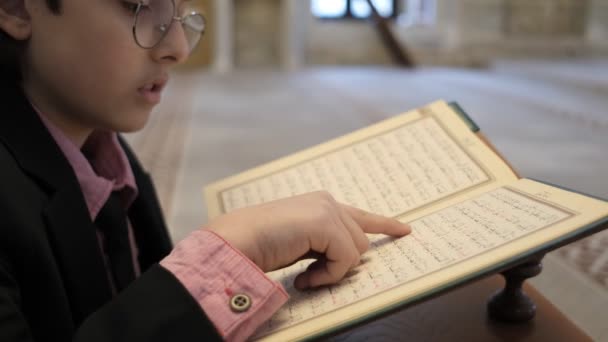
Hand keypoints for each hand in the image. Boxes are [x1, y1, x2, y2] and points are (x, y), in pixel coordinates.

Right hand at [206, 191, 410, 289]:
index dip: (384, 224)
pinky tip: (304, 278)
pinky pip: (345, 259)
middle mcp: (326, 202)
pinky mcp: (325, 223)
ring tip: (304, 276)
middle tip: (311, 275)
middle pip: (360, 242)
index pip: (360, 216)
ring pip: (356, 252)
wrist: (237, 242)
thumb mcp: (299, 243)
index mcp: (319, 204)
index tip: (405, 229)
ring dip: (332, 271)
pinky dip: (327, 275)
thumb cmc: (260, 245)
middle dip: (340, 264)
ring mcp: (327, 210)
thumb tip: (345, 260)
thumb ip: (323, 244)